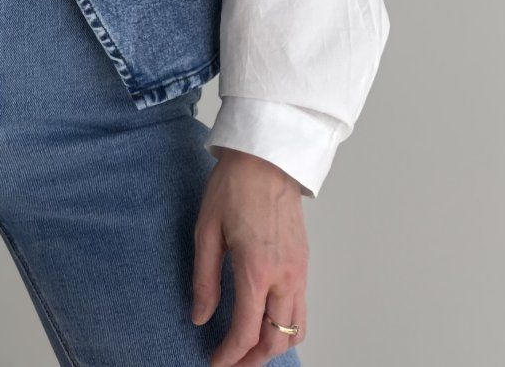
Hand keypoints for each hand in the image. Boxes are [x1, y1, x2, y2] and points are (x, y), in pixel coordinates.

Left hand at [192, 148, 307, 365]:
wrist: (266, 157)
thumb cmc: (234, 187)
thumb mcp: (206, 231)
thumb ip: (204, 279)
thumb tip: (200, 317)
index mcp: (256, 270)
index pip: (246, 332)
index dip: (229, 356)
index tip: (214, 363)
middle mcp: (284, 277)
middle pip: (277, 340)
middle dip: (253, 360)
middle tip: (231, 362)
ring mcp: (299, 271)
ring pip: (296, 330)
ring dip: (274, 347)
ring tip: (249, 349)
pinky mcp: (305, 263)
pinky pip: (302, 309)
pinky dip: (286, 327)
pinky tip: (266, 322)